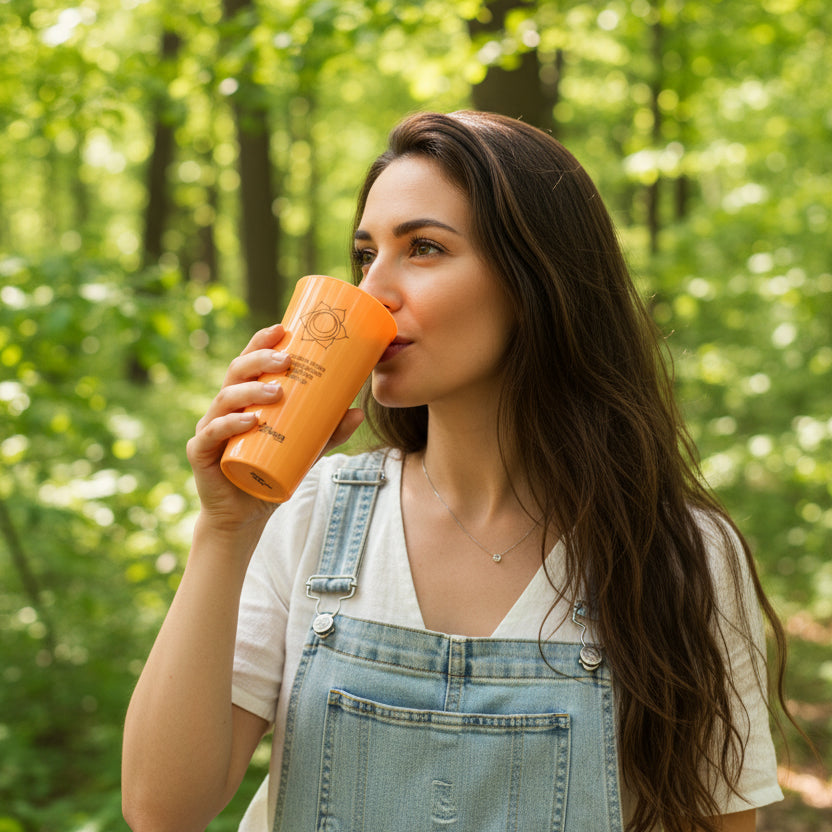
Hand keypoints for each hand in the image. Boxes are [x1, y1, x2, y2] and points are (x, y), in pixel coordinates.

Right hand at [186, 324, 363, 531]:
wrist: (245, 514)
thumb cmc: (272, 471)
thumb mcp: (307, 449)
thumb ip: (329, 431)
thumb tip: (359, 412)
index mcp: (245, 397)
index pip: (249, 361)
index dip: (261, 342)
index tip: (282, 328)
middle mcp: (224, 407)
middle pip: (237, 372)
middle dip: (260, 360)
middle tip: (287, 361)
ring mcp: (210, 427)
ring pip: (225, 399)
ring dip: (251, 391)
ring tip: (277, 391)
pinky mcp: (200, 452)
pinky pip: (212, 433)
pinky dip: (230, 425)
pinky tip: (249, 422)